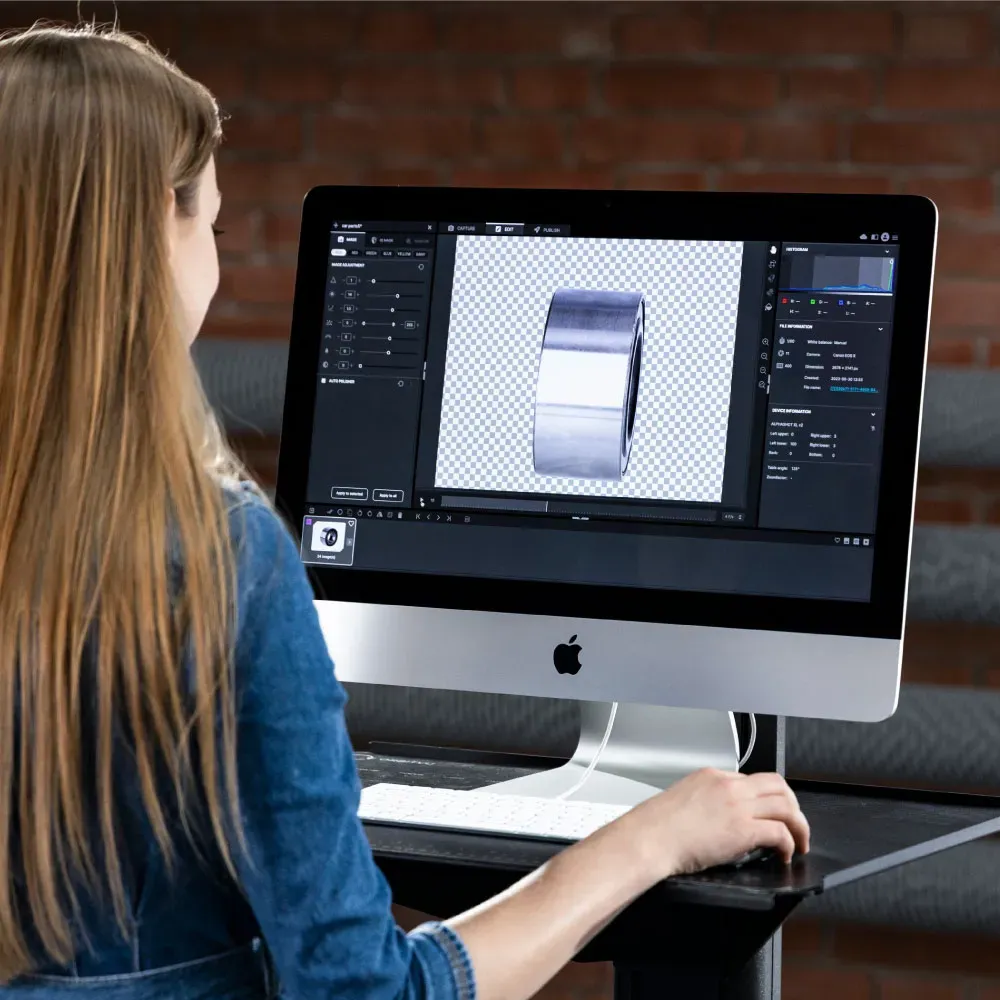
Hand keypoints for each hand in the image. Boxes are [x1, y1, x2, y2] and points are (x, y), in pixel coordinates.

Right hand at [616, 768, 809, 880]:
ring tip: (799, 841)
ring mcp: (738, 805)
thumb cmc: (656, 826)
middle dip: (792, 805)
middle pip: (777, 785)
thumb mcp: (682, 799)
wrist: (649, 838)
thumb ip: (704, 801)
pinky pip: (780, 832)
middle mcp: (729, 785)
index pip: (751, 780)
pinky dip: (789, 844)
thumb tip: (717, 818)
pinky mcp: (744, 829)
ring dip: (799, 825)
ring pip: (786, 805)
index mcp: (712, 776)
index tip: (768, 813)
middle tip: (795, 824)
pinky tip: (784, 854)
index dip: (765, 799)